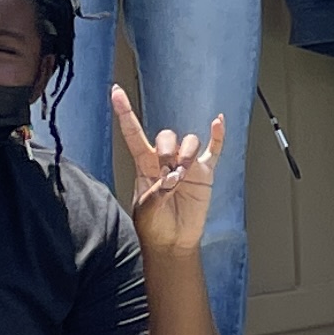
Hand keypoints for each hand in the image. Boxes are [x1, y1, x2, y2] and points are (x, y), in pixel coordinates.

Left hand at [109, 90, 222, 255]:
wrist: (172, 242)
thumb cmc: (153, 227)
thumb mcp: (146, 210)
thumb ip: (157, 191)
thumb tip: (174, 175)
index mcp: (144, 165)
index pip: (134, 133)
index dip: (125, 112)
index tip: (116, 92)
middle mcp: (165, 159)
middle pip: (166, 136)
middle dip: (168, 148)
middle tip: (170, 170)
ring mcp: (187, 164)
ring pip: (189, 140)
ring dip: (187, 152)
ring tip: (184, 172)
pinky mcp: (205, 173)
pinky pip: (213, 149)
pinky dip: (217, 135)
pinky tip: (217, 122)